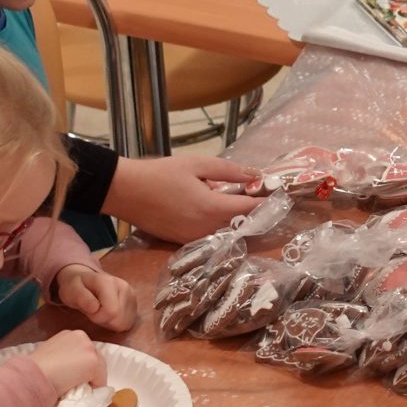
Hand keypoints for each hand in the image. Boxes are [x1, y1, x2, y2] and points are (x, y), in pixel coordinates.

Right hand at [27, 328, 102, 392]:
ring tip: (79, 390)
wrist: (32, 375)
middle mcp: (80, 335)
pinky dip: (94, 388)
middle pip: (94, 357)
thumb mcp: (49, 356)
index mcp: (69, 334)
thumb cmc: (34, 370)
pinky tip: (81, 392)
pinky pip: (101, 380)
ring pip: (99, 368)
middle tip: (78, 385)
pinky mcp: (93, 361)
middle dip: (89, 372)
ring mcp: (88, 347)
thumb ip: (62, 357)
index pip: (83, 351)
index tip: (73, 376)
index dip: (80, 366)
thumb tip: (69, 370)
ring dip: (91, 379)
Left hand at [53, 264, 138, 332]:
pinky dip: (116, 322)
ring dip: (110, 322)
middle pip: (119, 320)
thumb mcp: (71, 291)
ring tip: (100, 312)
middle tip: (94, 312)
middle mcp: (125, 287)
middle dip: (104, 320)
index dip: (98, 317)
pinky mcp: (135, 304)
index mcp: (109, 282)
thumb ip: (82, 298)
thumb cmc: (76, 287)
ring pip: (125, 323)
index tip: (89, 311)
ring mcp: (132, 295)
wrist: (84, 280)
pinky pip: (128, 323)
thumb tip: (94, 308)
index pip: (111, 311)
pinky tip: (108, 314)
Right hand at [105, 154, 261, 244]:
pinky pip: (211, 236)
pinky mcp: (184, 242)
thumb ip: (229, 171)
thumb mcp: (197, 164)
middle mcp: (205, 229)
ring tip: (247, 205)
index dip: (268, 203)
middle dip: (256, 214)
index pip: (250, 210)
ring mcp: (194, 239)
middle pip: (242, 226)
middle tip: (266, 199)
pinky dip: (222, 227)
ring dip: (240, 222)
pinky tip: (222, 214)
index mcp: (211, 208)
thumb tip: (255, 175)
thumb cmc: (160, 174)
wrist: (125, 192)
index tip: (280, 195)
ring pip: (227, 233)